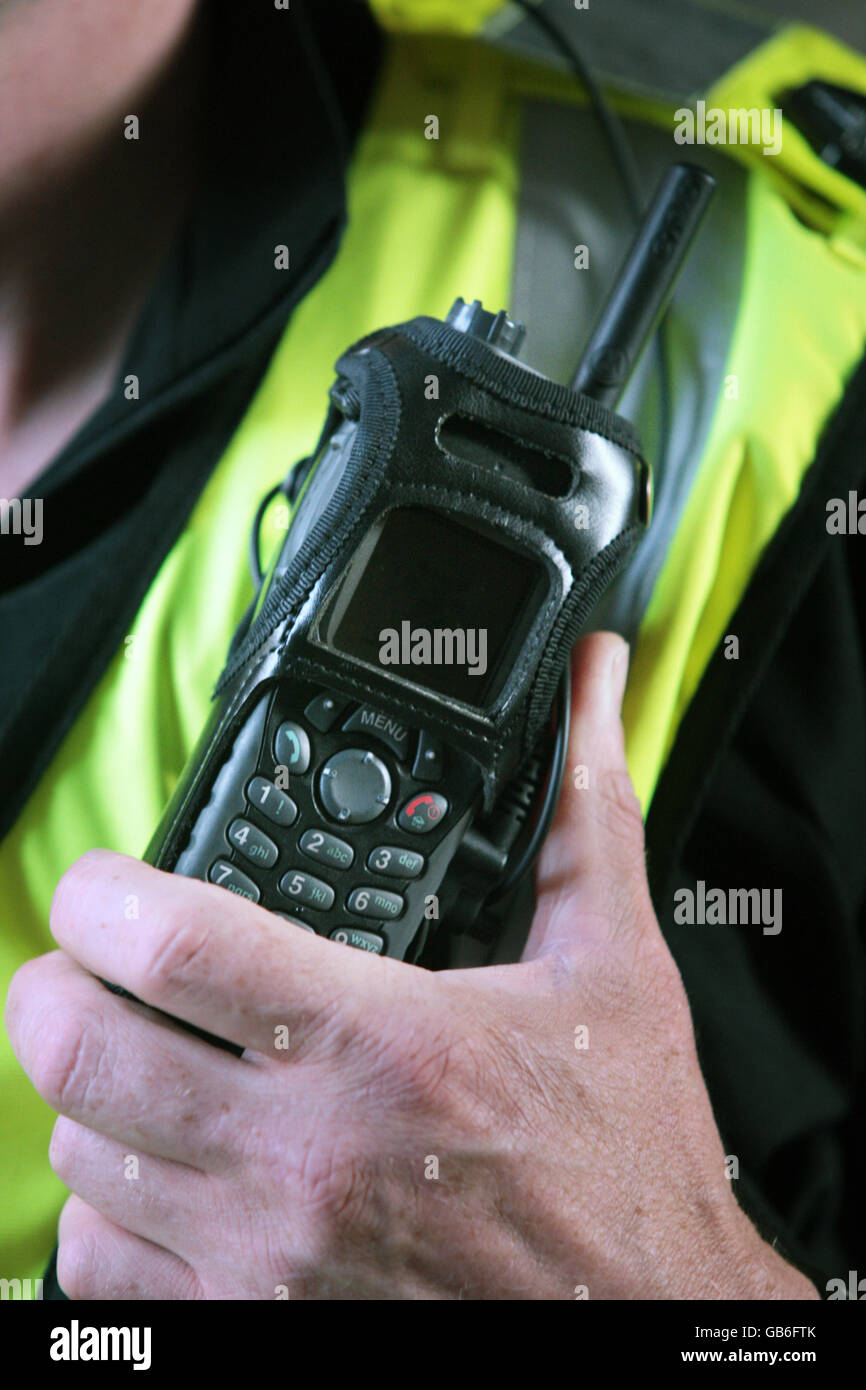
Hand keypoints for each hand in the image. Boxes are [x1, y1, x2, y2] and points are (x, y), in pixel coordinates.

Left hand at [5, 634, 817, 1298]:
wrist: (643, 1318)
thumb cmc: (624, 1155)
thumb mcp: (610, 963)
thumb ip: (586, 808)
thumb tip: (596, 686)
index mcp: (388, 1040)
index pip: (170, 945)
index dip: (102, 892)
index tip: (109, 882)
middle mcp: (307, 1154)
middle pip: (78, 1048)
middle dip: (58, 985)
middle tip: (97, 963)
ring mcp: (267, 1254)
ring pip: (75, 1152)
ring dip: (93, 1090)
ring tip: (151, 1056)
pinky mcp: (253, 1327)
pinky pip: (98, 1262)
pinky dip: (107, 1204)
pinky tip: (171, 1166)